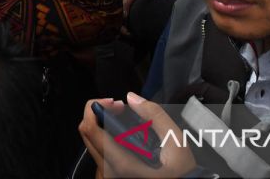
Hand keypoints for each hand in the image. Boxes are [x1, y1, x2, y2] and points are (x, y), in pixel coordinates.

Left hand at [78, 94, 195, 178]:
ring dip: (104, 125)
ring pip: (93, 142)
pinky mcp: (111, 175)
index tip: (115, 103)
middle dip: (101, 113)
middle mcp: (109, 172)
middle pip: (88, 133)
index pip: (90, 129)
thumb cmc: (181, 173)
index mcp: (121, 164)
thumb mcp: (176, 143)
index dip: (97, 107)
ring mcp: (108, 175)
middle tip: (121, 108)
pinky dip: (108, 138)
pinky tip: (126, 136)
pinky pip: (100, 152)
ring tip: (126, 121)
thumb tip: (131, 97)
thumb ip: (155, 116)